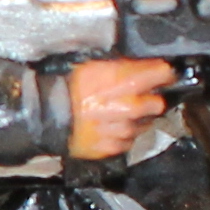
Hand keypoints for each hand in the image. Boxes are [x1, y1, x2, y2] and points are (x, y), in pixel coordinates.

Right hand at [61, 54, 178, 160]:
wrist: (45, 116)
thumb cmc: (66, 89)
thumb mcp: (93, 65)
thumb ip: (121, 65)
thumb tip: (142, 62)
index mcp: (124, 81)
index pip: (161, 74)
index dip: (164, 73)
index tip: (164, 74)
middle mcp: (129, 106)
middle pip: (157, 104)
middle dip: (149, 100)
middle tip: (136, 97)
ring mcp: (123, 129)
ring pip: (143, 125)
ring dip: (134, 119)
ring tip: (115, 114)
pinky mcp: (114, 147)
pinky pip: (127, 141)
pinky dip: (121, 135)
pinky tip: (108, 128)